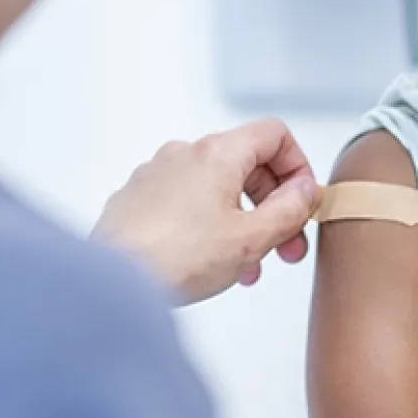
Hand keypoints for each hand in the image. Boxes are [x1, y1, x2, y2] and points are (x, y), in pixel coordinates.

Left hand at [92, 119, 319, 301]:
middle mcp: (184, 154)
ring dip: (241, 221)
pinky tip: (207, 263)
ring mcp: (156, 175)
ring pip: (215, 188)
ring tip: (247, 267)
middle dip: (273, 205)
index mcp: (217, 153)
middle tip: (285, 246)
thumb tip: (305, 190)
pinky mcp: (136, 200)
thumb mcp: (253, 238)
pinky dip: (206, 225)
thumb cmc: (175, 258)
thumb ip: (290, 209)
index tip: (302, 201)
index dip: (298, 166)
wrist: (111, 283)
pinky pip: (184, 203)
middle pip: (246, 163)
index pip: (275, 134)